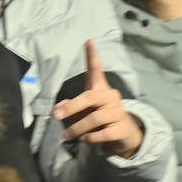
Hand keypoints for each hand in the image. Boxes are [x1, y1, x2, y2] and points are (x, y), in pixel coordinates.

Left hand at [52, 40, 142, 157]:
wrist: (125, 135)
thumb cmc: (101, 118)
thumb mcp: (84, 111)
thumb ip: (70, 107)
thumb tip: (57, 109)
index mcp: (100, 89)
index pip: (97, 70)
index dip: (92, 56)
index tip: (88, 41)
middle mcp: (110, 97)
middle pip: (90, 97)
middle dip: (72, 107)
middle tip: (56, 116)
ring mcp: (118, 112)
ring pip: (95, 118)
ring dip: (78, 128)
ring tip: (66, 135)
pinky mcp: (123, 128)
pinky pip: (104, 132)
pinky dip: (91, 137)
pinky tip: (84, 139)